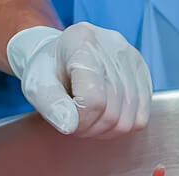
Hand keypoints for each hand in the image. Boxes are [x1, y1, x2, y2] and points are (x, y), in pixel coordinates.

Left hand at [6, 23, 152, 137]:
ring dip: (108, 129)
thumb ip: (50, 105)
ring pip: (130, 118)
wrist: (61, 54)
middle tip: (78, 123)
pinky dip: (124, 124)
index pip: (93, 99)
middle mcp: (112, 45)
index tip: (70, 121)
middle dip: (93, 128)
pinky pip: (142, 115)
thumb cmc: (48, 69)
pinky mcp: (142, 71)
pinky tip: (107, 115)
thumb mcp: (36, 85)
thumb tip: (70, 125)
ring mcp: (131, 58)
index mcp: (82, 43)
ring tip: (91, 118)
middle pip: (113, 112)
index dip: (82, 122)